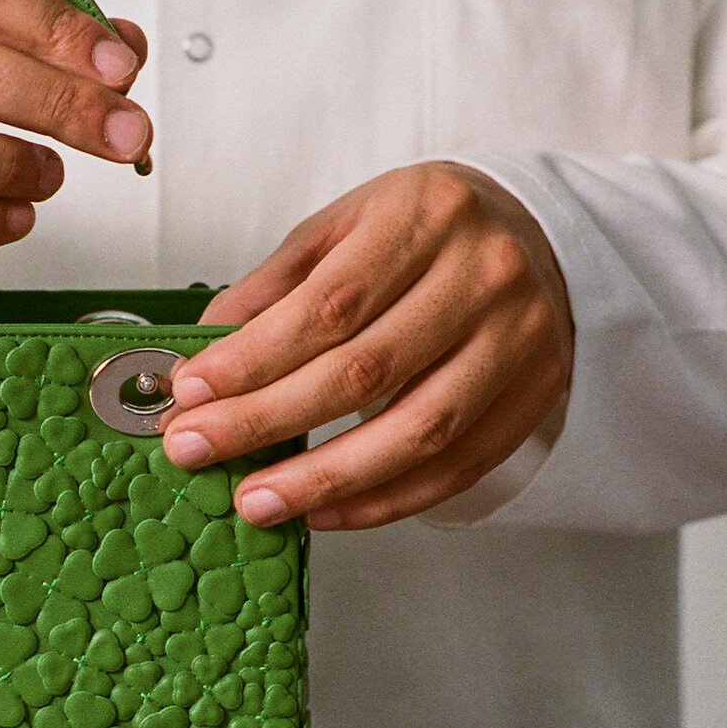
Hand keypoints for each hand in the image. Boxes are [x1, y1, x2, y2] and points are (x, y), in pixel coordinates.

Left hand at [161, 163, 573, 529]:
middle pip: (365, 371)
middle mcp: (483, 276)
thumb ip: (274, 286)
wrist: (534, 228)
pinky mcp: (536, 394)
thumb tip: (203, 352)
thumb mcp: (344, 225)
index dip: (253, 359)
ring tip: (256, 501)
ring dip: (325, 479)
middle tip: (196, 450)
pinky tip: (325, 510)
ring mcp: (519, 339)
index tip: (190, 393)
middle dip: (267, 421)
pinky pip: (457, 467)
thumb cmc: (423, 229)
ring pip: (417, 431)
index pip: (328, 306)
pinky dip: (386, 500)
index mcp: (426, 217)